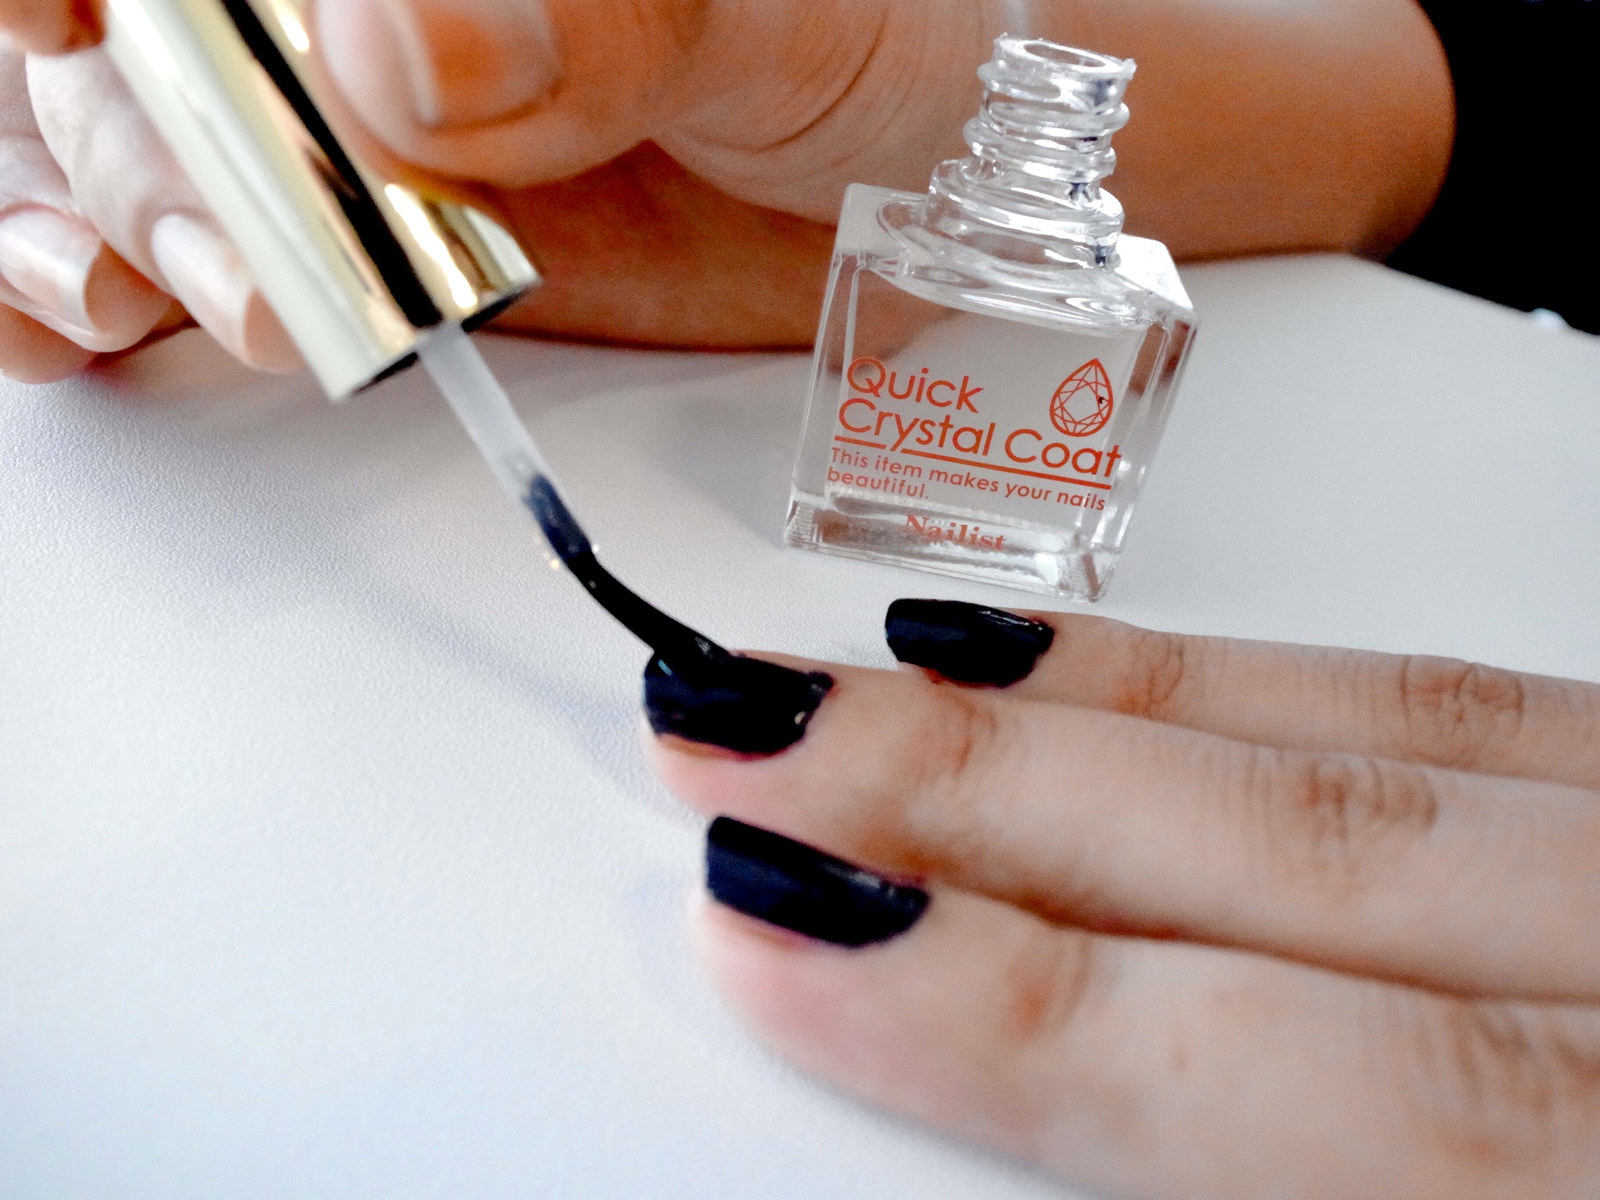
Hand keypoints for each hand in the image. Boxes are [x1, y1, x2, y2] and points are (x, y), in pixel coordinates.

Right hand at [3, 0, 1452, 376]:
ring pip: (141, 146)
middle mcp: (378, 0)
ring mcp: (362, 113)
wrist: (941, 166)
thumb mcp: (782, 10)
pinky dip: (135, 297)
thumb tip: (398, 58)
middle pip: (158, 44)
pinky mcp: (382, 232)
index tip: (75, 20)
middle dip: (162, 152)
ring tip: (198, 312)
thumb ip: (604, 14)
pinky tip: (118, 334)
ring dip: (128, 235)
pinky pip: (206, 249)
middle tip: (266, 264)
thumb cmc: (900, 43)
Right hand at [644, 599, 1599, 1197]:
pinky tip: (1094, 672)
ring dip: (1083, 713)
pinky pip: (1457, 693)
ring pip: (1373, 744)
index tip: (789, 932)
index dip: (1018, 1013)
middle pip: (1322, 864)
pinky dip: (1246, 677)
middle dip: (986, 801)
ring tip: (865, 680)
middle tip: (748, 741)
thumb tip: (1028, 1158)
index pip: (1326, 1089)